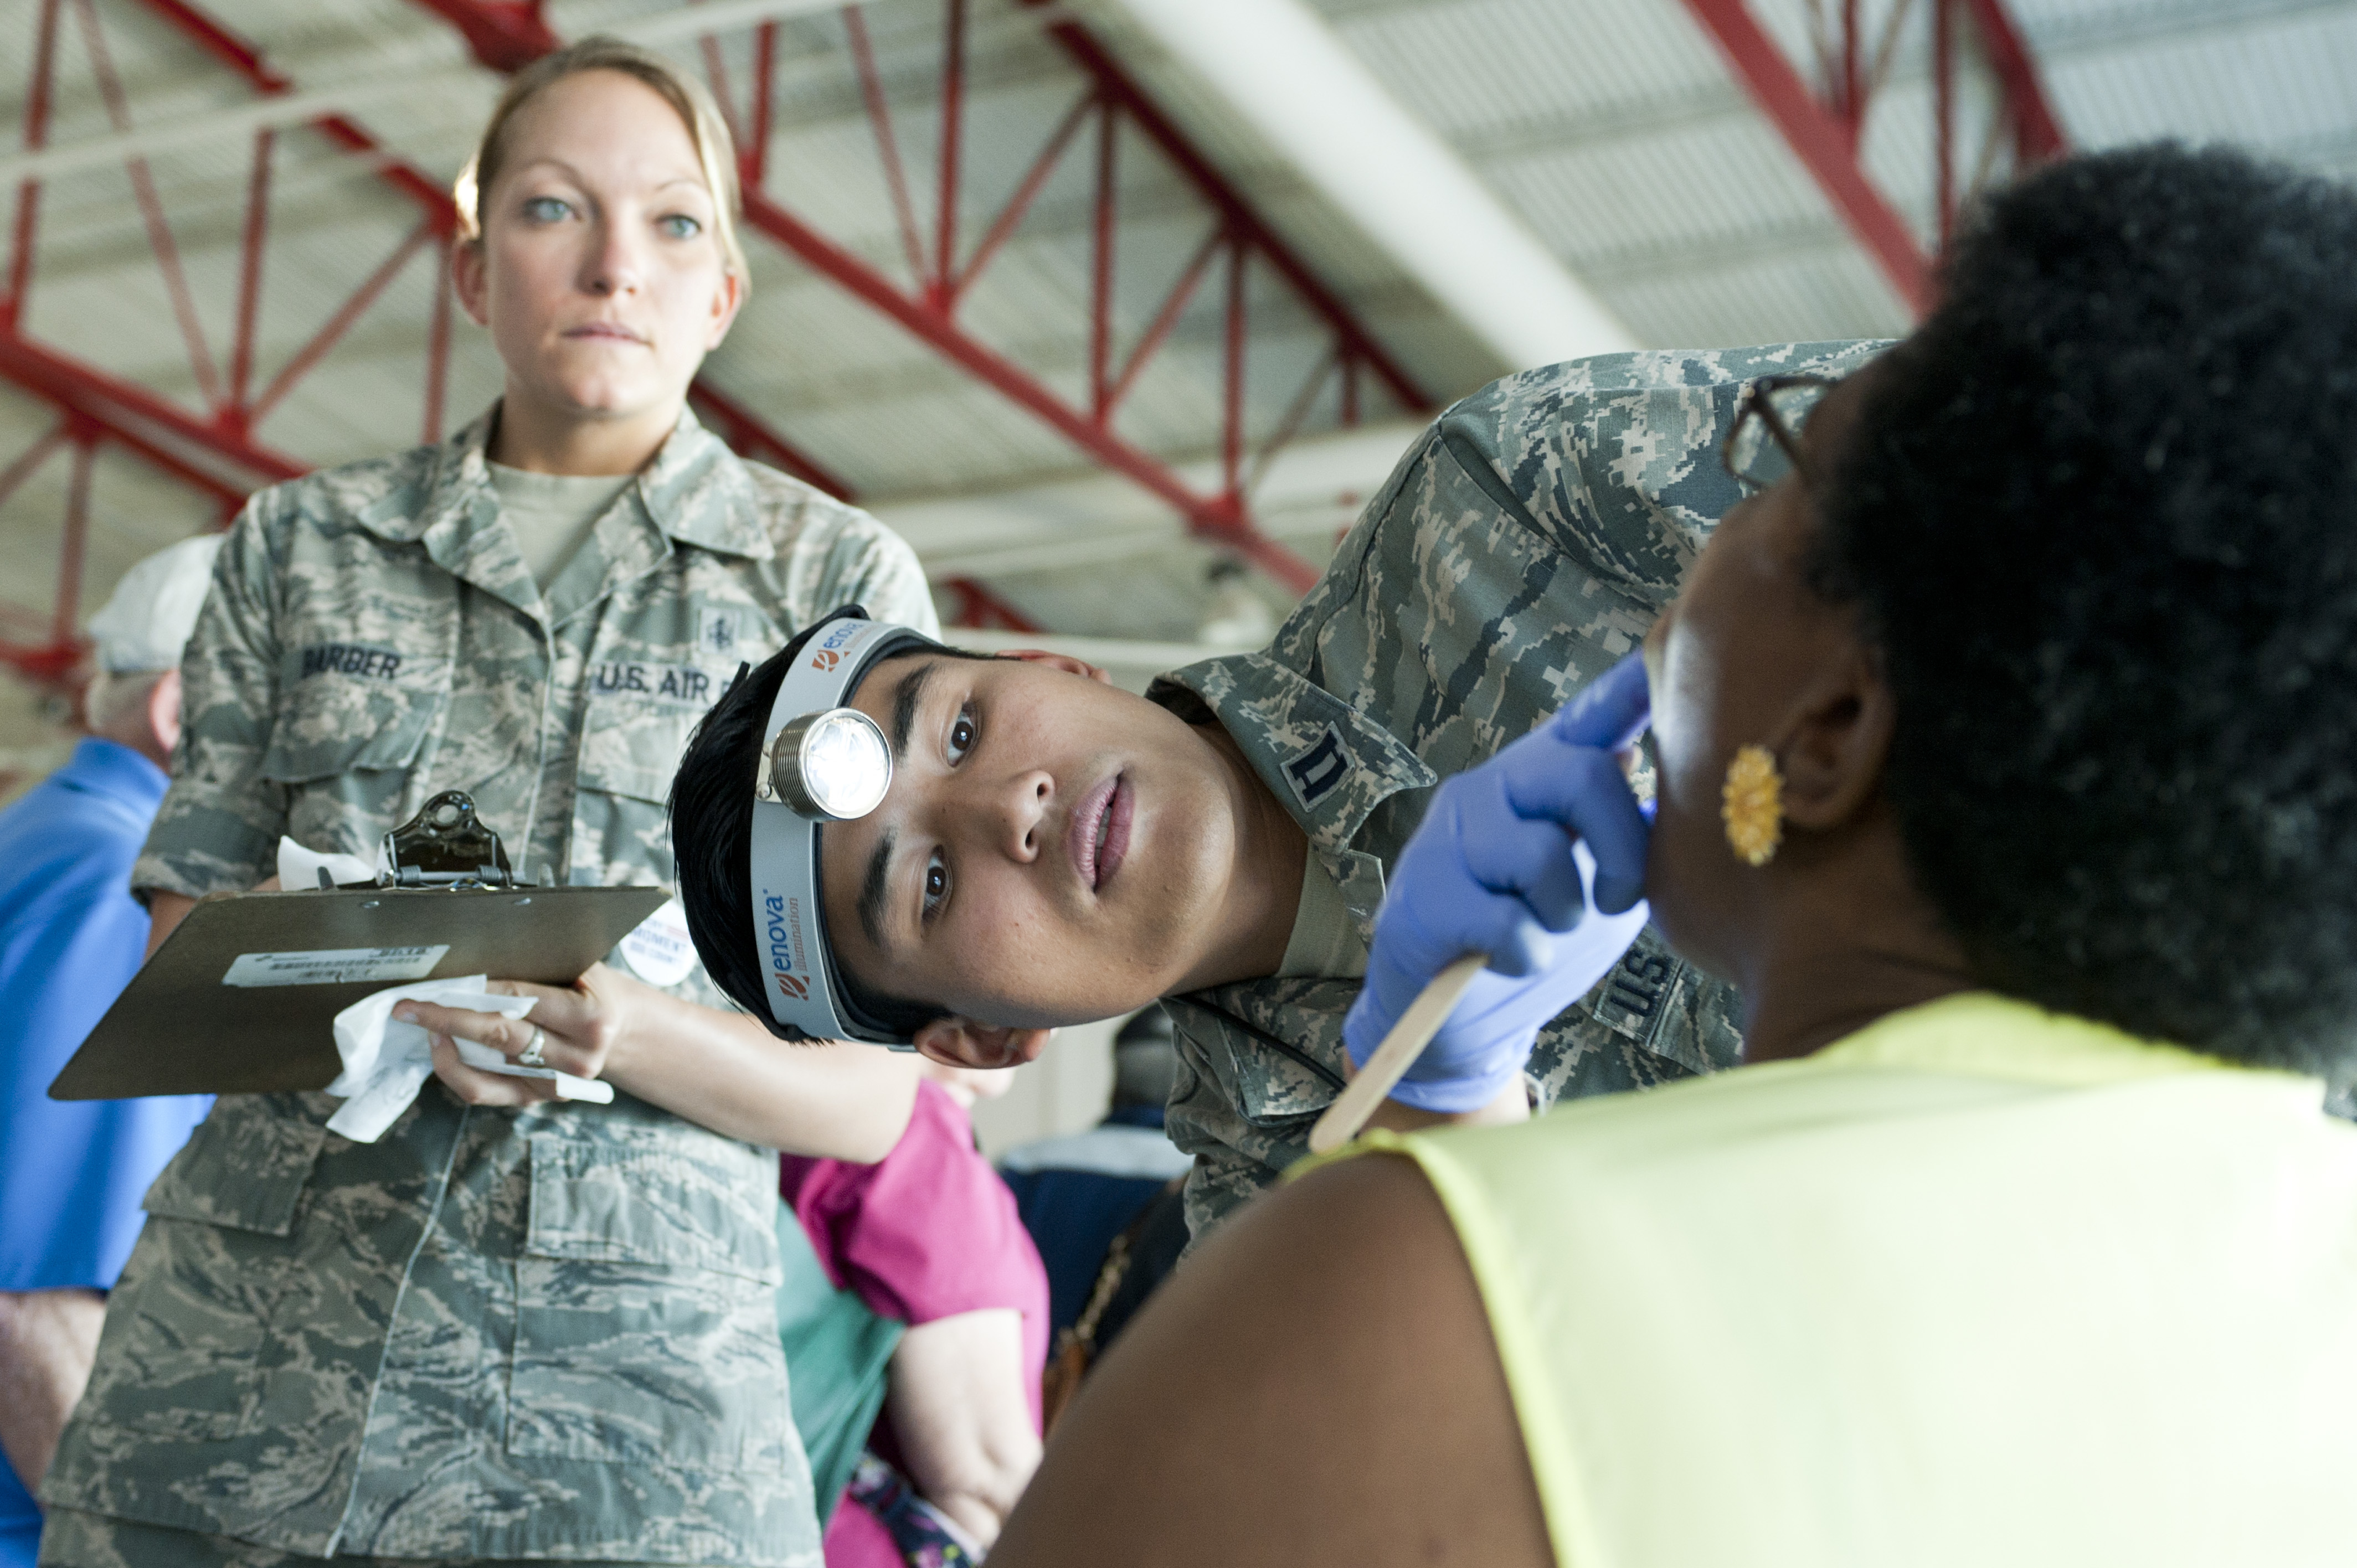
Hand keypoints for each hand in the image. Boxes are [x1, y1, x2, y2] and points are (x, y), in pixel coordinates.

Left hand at [398, 962, 639, 1106]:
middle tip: (408, 1006)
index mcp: (590, 1020)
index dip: (476, 991)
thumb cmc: (592, 991)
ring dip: (445, 1049)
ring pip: (485, 1074)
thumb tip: (474, 959)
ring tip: (423, 1026)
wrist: (619, 1031)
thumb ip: (539, 967)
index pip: (522, 1000)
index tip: (437, 984)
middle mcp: (576, 1059)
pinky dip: (455, 1071)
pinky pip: (484, 1092)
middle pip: (499, 1036)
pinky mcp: (536, 1100)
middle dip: (448, 1018)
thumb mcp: (581, 969)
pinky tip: (442, 1048)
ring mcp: (555, 1085)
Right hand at [1344, 653, 1652, 1111]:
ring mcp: (1449, 838)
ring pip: (1541, 855)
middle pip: (1580, 775)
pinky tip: (1506, 959)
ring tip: (1546, 933)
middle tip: (1618, 900)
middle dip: (1622, 847)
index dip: (1627, 689)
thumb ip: (1630, 840)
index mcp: (1539, 780)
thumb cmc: (1535, 937)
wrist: (1451, 1019)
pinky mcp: (1425, 897)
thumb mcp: (1597, 884)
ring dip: (1565, 915)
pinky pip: (1506, 922)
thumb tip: (1693, 804)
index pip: (1586, 720)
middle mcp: (1491, 789)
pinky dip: (1526, 955)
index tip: (1662, 657)